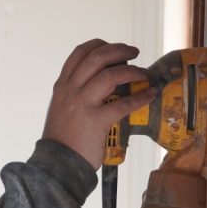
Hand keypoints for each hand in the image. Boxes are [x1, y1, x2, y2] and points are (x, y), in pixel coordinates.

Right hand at [42, 39, 156, 169]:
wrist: (56, 163)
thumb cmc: (61, 138)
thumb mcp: (61, 107)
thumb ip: (76, 94)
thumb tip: (102, 84)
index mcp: (62, 85)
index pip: (80, 52)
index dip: (100, 44)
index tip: (114, 48)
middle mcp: (71, 89)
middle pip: (98, 57)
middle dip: (120, 50)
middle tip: (134, 52)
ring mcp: (83, 104)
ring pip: (110, 74)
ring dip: (132, 71)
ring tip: (143, 74)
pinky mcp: (97, 120)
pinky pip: (124, 103)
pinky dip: (141, 97)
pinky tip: (150, 95)